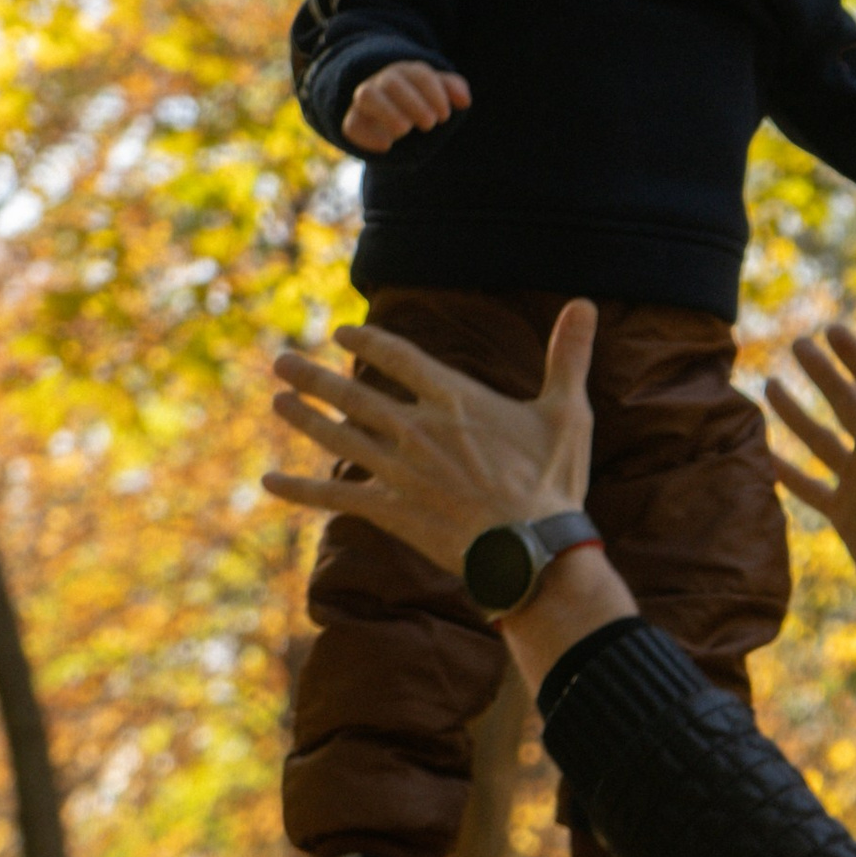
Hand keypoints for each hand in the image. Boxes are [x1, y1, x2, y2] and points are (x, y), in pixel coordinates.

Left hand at [264, 300, 596, 573]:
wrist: (532, 552)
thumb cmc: (553, 483)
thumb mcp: (567, 413)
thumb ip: (569, 356)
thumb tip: (586, 304)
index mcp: (456, 400)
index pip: (399, 358)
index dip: (368, 341)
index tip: (342, 332)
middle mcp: (417, 430)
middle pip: (353, 395)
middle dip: (315, 377)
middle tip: (282, 362)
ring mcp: (399, 472)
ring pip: (338, 438)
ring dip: (304, 418)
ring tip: (277, 400)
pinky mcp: (391, 511)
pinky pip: (334, 497)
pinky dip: (300, 490)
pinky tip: (269, 481)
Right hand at [344, 60, 469, 154]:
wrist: (388, 113)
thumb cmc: (419, 101)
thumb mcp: (437, 91)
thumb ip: (452, 89)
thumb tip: (465, 101)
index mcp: (406, 73)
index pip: (419, 74)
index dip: (434, 93)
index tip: (445, 115)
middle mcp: (383, 82)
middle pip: (392, 82)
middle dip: (414, 102)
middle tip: (430, 123)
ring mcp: (366, 102)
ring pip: (366, 95)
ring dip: (388, 111)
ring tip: (405, 129)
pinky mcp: (354, 122)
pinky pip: (351, 125)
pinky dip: (367, 136)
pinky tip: (387, 146)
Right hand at [765, 325, 855, 714]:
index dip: (854, 356)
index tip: (832, 328)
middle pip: (845, 403)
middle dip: (822, 373)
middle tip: (797, 343)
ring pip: (821, 440)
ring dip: (798, 414)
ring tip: (770, 384)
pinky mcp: (847, 517)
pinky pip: (810, 487)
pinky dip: (787, 472)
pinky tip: (763, 455)